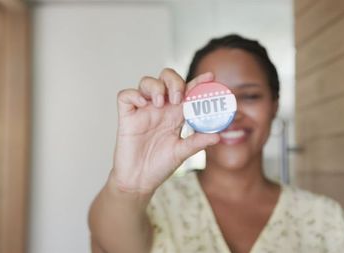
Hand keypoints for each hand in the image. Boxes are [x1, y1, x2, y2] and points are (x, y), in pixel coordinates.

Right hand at [111, 69, 218, 193]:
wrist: (139, 181)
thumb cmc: (160, 166)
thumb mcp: (181, 153)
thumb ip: (197, 142)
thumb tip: (218, 136)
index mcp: (176, 114)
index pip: (188, 92)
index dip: (198, 82)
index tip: (211, 77)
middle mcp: (160, 108)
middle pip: (166, 79)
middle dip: (174, 81)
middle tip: (179, 97)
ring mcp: (143, 110)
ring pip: (147, 82)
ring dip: (156, 87)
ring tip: (161, 103)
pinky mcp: (126, 116)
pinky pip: (125, 96)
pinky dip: (134, 95)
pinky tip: (142, 104)